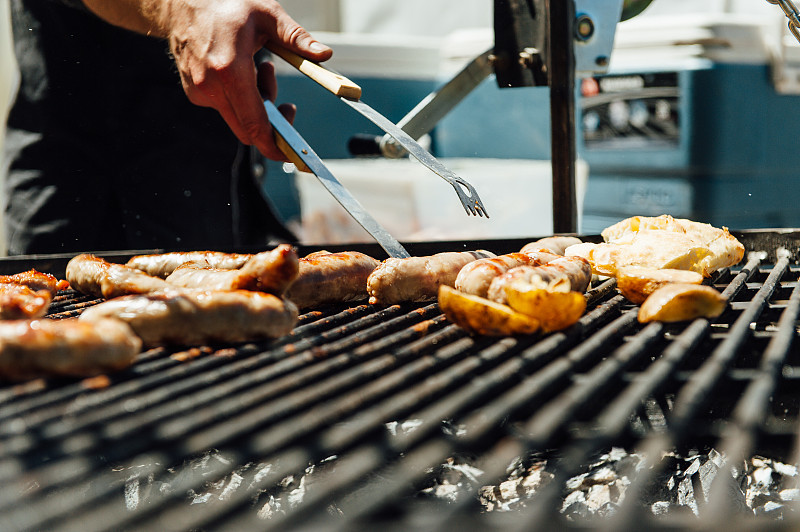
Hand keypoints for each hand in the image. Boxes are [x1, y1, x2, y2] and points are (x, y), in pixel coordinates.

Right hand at [163, 0, 332, 159]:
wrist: (180, 4)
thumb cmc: (225, 5)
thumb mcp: (267, 15)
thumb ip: (297, 38)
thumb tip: (324, 55)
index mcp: (230, 70)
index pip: (255, 124)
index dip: (274, 145)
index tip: (290, 153)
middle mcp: (211, 86)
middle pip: (249, 129)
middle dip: (273, 121)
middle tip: (285, 102)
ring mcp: (200, 92)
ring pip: (239, 119)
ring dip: (259, 104)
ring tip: (262, 68)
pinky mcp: (196, 94)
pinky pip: (227, 108)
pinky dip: (242, 98)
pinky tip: (243, 70)